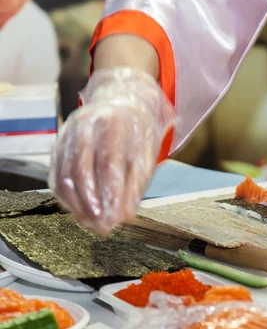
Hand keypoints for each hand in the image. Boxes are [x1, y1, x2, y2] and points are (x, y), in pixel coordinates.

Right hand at [48, 67, 174, 234]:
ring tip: (93, 226)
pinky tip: (81, 214)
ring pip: (65, 176)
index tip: (116, 220)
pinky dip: (67, 199)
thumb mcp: (147, 151)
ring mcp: (67, 134)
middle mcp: (85, 126)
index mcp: (113, 124)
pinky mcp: (57, 144)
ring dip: (78, 207)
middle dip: (91, 205)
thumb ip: (136, 182)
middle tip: (103, 228)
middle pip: (81, 171)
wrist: (120, 99)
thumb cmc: (137, 130)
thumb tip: (125, 216)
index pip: (109, 164)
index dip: (110, 195)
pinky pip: (57, 176)